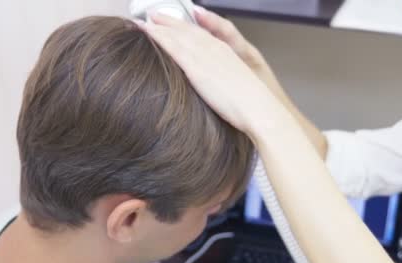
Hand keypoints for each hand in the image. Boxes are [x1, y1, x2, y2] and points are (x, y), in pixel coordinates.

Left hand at [143, 13, 287, 134]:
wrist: (258, 108)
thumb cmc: (251, 105)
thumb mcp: (238, 87)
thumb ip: (223, 83)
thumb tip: (215, 90)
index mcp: (226, 53)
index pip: (202, 35)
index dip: (185, 28)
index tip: (173, 24)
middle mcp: (214, 49)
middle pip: (187, 31)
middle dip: (170, 21)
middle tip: (153, 15)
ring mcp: (205, 57)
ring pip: (177, 35)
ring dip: (159, 25)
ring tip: (144, 21)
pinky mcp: (196, 67)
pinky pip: (172, 46)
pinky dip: (158, 35)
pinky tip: (147, 31)